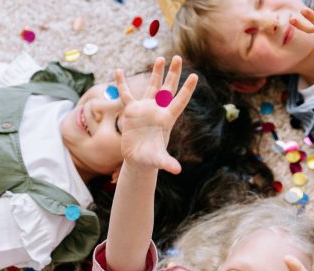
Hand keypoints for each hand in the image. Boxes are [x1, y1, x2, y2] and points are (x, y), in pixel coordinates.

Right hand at [115, 56, 197, 173]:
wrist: (138, 158)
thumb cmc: (150, 159)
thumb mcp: (158, 160)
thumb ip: (167, 163)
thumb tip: (176, 170)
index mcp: (167, 119)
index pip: (179, 101)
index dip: (187, 89)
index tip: (195, 76)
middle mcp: (158, 110)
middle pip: (168, 88)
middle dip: (173, 73)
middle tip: (178, 57)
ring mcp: (145, 108)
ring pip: (152, 86)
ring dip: (156, 73)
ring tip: (161, 58)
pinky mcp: (131, 111)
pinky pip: (126, 94)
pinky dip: (122, 83)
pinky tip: (118, 71)